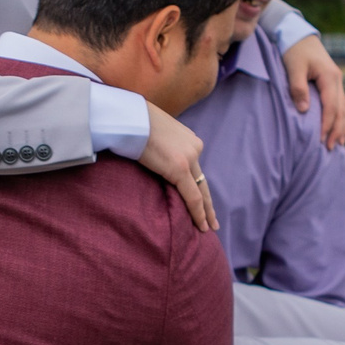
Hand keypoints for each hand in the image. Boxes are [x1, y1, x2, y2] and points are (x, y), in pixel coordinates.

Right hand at [139, 101, 216, 231]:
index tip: (201, 198)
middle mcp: (194, 148)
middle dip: (208, 202)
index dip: (198, 185)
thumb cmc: (135, 122)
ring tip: (209, 227)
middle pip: (202, 180)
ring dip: (205, 210)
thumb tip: (156, 158)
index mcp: (189, 139)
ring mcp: (189, 158)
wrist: (130, 118)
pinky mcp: (180, 168)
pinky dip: (198, 212)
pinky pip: (193, 196)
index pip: (195, 168)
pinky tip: (200, 225)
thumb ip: (163, 147)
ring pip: (201, 190)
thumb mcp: (155, 133)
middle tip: (214, 220)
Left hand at [282, 34, 344, 150]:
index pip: (331, 106)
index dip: (327, 124)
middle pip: (341, 110)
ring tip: (338, 144)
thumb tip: (305, 110)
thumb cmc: (294, 51)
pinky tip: (338, 129)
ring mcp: (337, 82)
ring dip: (342, 126)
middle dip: (337, 130)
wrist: (298, 35)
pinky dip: (340, 118)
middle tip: (330, 148)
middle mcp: (337, 80)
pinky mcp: (333, 83)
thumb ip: (297, 88)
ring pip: (344, 108)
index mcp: (330, 76)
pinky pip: (340, 104)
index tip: (321, 140)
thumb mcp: (293, 67)